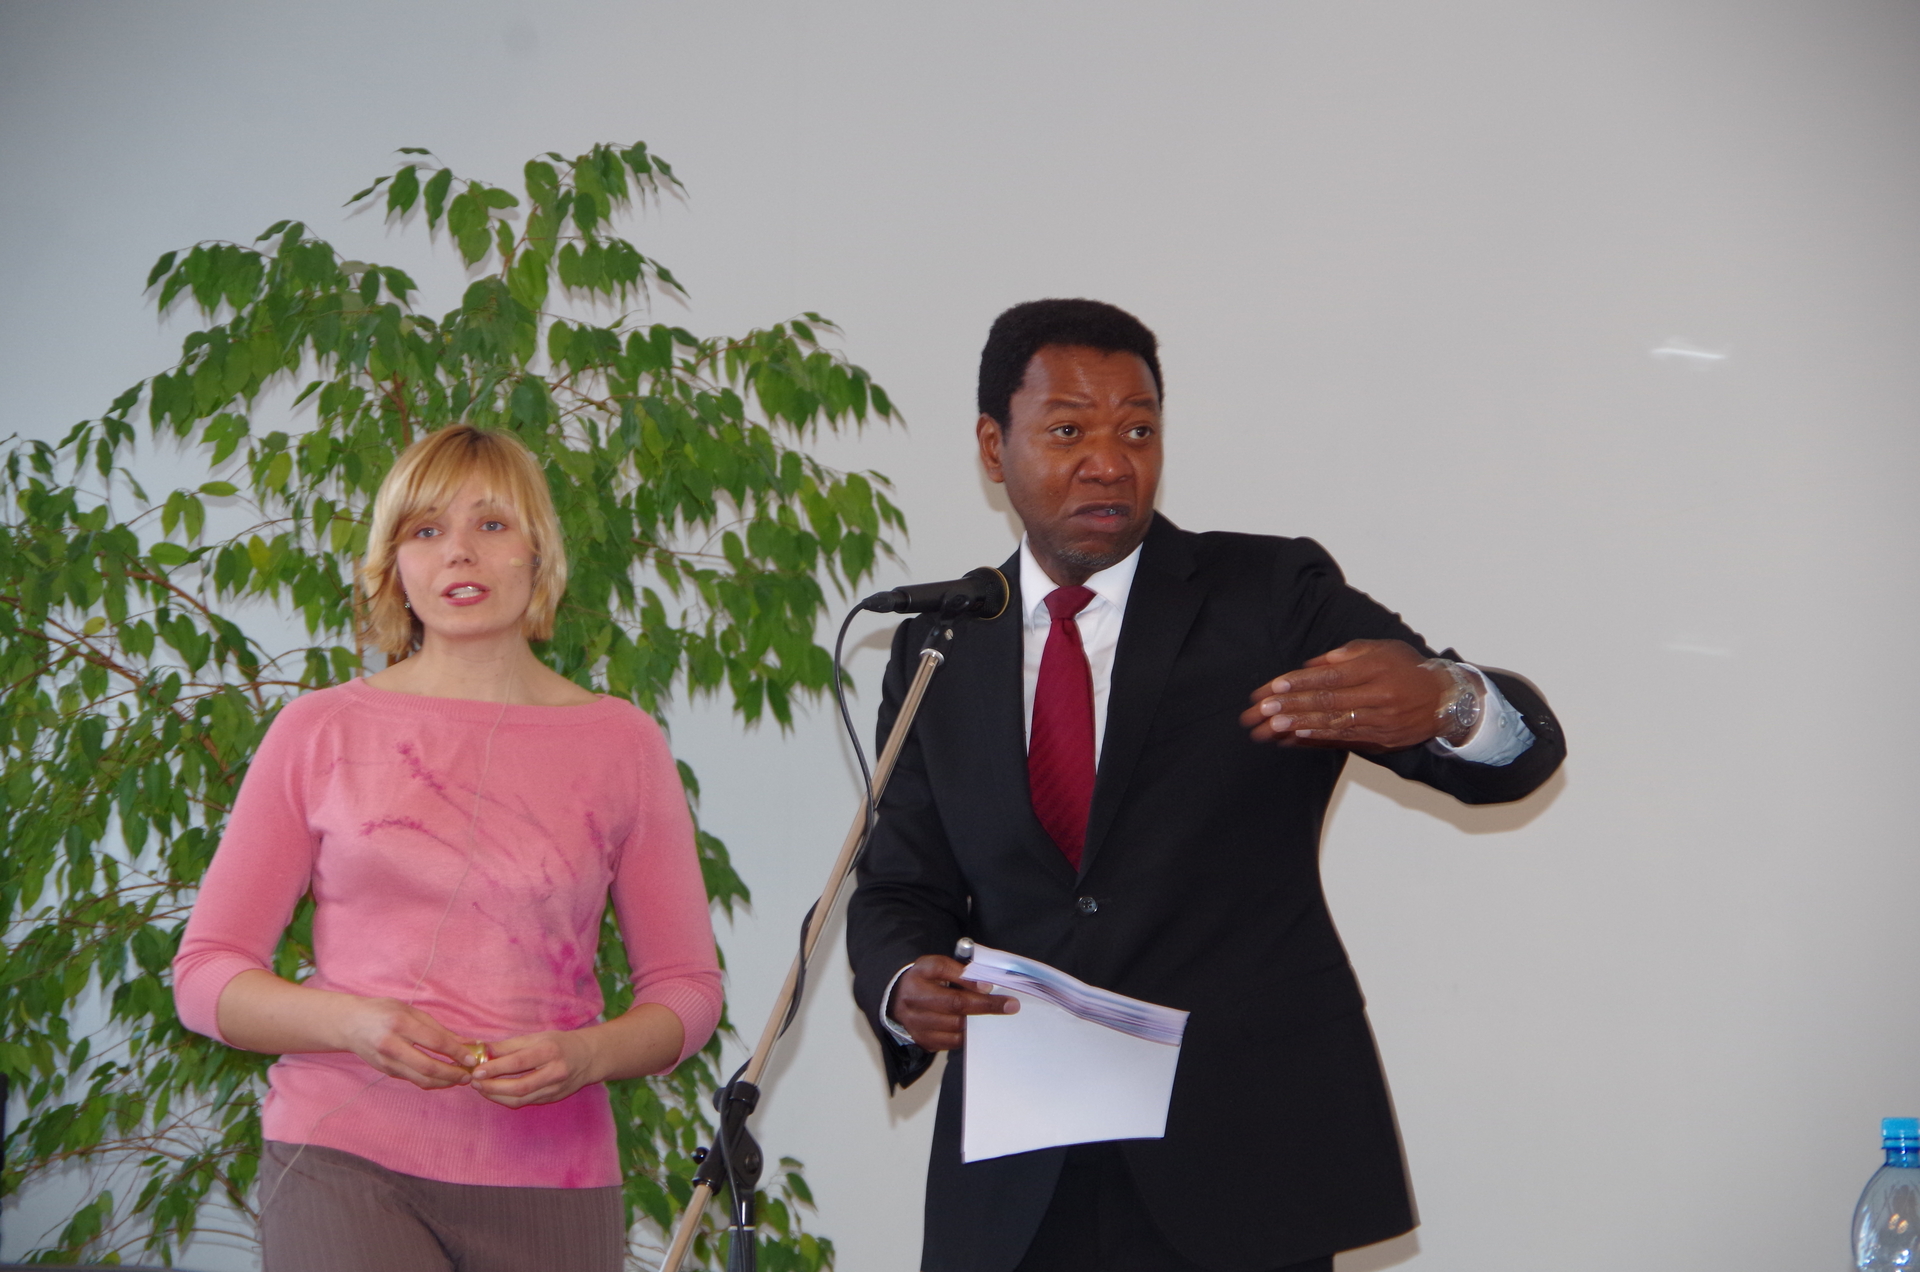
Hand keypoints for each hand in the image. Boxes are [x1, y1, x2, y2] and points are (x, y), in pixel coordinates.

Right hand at [337, 997, 478, 1090]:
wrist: (349, 1024)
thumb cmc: (383, 1012)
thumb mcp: (410, 1011)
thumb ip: (437, 1028)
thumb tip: (464, 1042)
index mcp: (401, 1024)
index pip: (435, 1042)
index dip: (456, 1052)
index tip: (472, 1058)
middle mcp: (392, 1045)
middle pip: (428, 1067)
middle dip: (452, 1074)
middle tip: (469, 1075)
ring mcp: (387, 1061)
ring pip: (420, 1079)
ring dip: (443, 1082)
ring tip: (460, 1079)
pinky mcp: (386, 1071)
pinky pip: (412, 1079)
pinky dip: (431, 1081)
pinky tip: (443, 1078)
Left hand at [470, 1029, 599, 1107]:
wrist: (588, 1058)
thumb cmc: (559, 1043)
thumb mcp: (536, 1037)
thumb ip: (508, 1045)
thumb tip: (482, 1050)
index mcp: (550, 1051)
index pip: (518, 1062)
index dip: (496, 1068)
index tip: (477, 1070)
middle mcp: (555, 1072)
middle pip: (519, 1086)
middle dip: (493, 1087)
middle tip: (475, 1083)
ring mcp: (555, 1089)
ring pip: (520, 1099)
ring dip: (496, 1096)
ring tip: (481, 1088)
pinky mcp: (552, 1099)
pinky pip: (525, 1102)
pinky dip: (507, 1099)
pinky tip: (495, 1093)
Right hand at [889, 954, 1018, 1051]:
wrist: (898, 999)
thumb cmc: (924, 980)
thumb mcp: (936, 966)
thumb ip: (958, 971)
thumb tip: (984, 986)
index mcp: (919, 976)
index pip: (944, 972)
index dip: (970, 983)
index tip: (991, 986)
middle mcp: (914, 1001)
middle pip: (954, 1004)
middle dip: (985, 1005)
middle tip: (1010, 1005)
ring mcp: (917, 1024)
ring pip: (955, 1026)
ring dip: (979, 1022)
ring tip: (995, 1018)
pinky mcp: (924, 1041)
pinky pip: (952, 1042)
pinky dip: (968, 1035)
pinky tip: (979, 1028)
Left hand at [1241, 639, 1449, 753]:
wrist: (1447, 700)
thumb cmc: (1409, 669)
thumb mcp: (1382, 650)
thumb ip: (1347, 654)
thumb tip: (1312, 663)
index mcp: (1376, 669)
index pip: (1331, 676)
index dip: (1300, 682)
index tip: (1273, 686)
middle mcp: (1379, 696)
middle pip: (1328, 701)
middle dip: (1291, 705)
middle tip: (1261, 709)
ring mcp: (1381, 721)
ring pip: (1334, 723)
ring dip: (1299, 725)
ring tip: (1271, 726)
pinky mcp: (1382, 739)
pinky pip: (1345, 739)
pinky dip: (1318, 738)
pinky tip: (1296, 736)